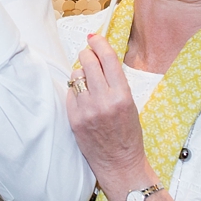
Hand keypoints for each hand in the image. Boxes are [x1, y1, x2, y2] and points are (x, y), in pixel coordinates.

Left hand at [67, 34, 156, 200]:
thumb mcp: (130, 104)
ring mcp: (86, 110)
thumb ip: (115, 82)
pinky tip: (83, 97)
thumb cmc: (128, 134)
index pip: (108, 59)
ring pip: (76, 75)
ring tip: (88, 82)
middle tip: (88, 54)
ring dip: (81, 73)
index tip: (94, 37)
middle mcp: (103, 101)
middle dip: (87, 54)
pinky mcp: (74, 118)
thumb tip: (101, 58)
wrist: (119, 163)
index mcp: (122, 96)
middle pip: (88, 62)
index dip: (100, 43)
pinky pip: (70, 92)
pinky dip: (76, 90)